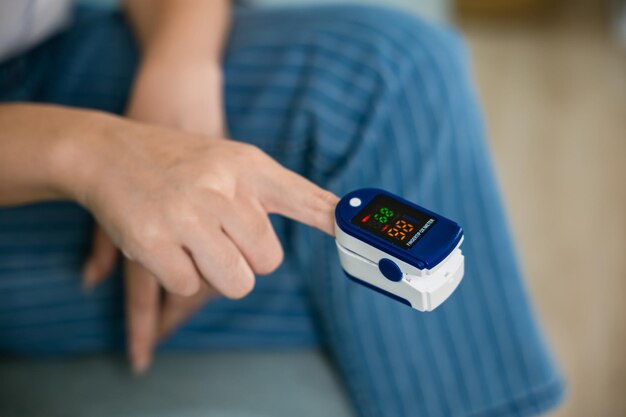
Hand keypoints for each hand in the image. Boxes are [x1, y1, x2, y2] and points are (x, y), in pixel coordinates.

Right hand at [74, 112, 336, 371]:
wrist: (108, 151)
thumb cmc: (183, 165)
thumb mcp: (235, 163)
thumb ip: (285, 193)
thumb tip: (340, 218)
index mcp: (248, 165)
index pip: (305, 198)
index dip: (335, 221)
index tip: (355, 235)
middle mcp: (221, 185)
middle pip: (268, 261)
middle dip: (247, 260)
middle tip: (221, 238)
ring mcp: (186, 212)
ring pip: (235, 281)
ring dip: (216, 273)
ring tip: (193, 242)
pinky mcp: (152, 240)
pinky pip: (188, 286)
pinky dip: (178, 274)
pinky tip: (163, 243)